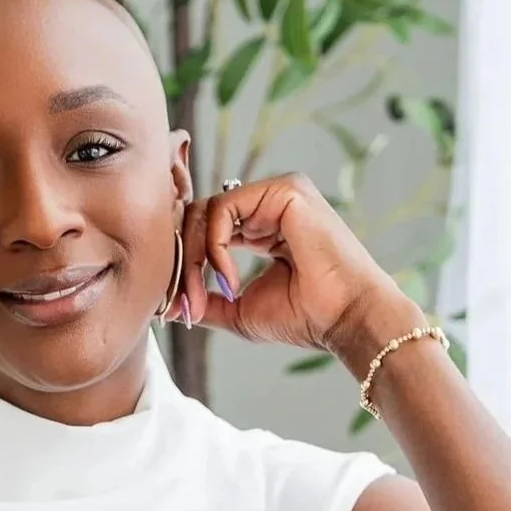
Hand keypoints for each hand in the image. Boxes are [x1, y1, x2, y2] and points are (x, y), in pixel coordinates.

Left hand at [165, 172, 421, 361]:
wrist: (346, 320)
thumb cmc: (304, 317)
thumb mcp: (238, 310)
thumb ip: (204, 299)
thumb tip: (164, 304)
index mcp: (263, 225)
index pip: (205, 229)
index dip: (187, 265)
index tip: (183, 307)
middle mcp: (270, 203)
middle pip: (199, 217)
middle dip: (185, 264)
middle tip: (187, 304)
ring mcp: (278, 192)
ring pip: (205, 211)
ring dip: (195, 259)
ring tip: (205, 297)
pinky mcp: (284, 190)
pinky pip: (223, 208)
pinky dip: (215, 247)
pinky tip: (230, 280)